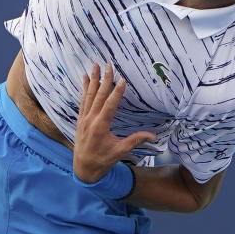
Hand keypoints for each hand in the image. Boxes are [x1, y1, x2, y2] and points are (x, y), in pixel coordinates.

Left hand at [73, 63, 156, 182]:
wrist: (83, 169)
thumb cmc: (103, 161)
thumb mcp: (120, 152)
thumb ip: (135, 140)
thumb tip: (154, 136)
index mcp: (100, 127)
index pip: (110, 105)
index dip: (117, 92)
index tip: (122, 80)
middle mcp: (90, 120)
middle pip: (98, 96)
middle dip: (104, 79)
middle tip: (108, 65)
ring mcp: (83, 118)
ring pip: (89, 95)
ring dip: (93, 79)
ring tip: (94, 65)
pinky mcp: (80, 119)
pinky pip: (83, 100)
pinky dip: (84, 88)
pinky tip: (84, 77)